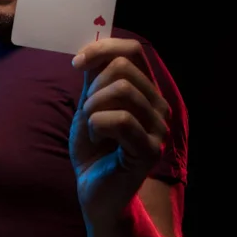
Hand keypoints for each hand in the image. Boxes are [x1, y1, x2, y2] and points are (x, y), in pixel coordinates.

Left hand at [69, 38, 170, 217]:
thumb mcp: (89, 106)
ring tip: (94, 130)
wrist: (93, 190)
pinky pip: (120, 119)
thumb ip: (94, 79)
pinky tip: (99, 141)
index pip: (134, 50)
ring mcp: (159, 127)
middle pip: (122, 68)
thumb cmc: (92, 149)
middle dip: (93, 88)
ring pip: (121, 91)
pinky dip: (97, 126)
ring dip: (93, 109)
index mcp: (146, 91)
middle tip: (88, 114)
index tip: (76, 64)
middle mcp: (159, 106)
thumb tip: (92, 46)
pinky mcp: (151, 149)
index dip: (102, 48)